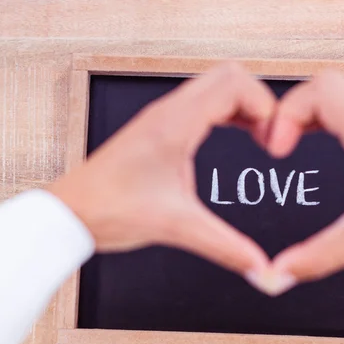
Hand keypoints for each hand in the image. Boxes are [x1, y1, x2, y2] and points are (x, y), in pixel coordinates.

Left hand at [48, 63, 275, 280]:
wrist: (71, 213)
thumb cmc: (109, 210)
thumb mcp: (177, 228)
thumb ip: (226, 248)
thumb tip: (260, 267)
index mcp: (174, 125)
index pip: (234, 84)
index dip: (265, 107)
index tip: (272, 143)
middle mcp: (168, 112)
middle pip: (229, 76)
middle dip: (259, 102)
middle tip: (268, 137)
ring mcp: (161, 117)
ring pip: (214, 86)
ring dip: (242, 106)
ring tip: (257, 137)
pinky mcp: (157, 128)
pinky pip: (200, 103)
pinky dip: (224, 112)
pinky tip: (231, 136)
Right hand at [267, 70, 343, 286]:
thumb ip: (316, 257)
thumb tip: (280, 272)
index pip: (321, 91)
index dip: (287, 114)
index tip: (278, 148)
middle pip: (328, 84)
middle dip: (294, 110)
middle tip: (281, 142)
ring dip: (314, 111)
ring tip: (294, 139)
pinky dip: (332, 117)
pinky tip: (325, 141)